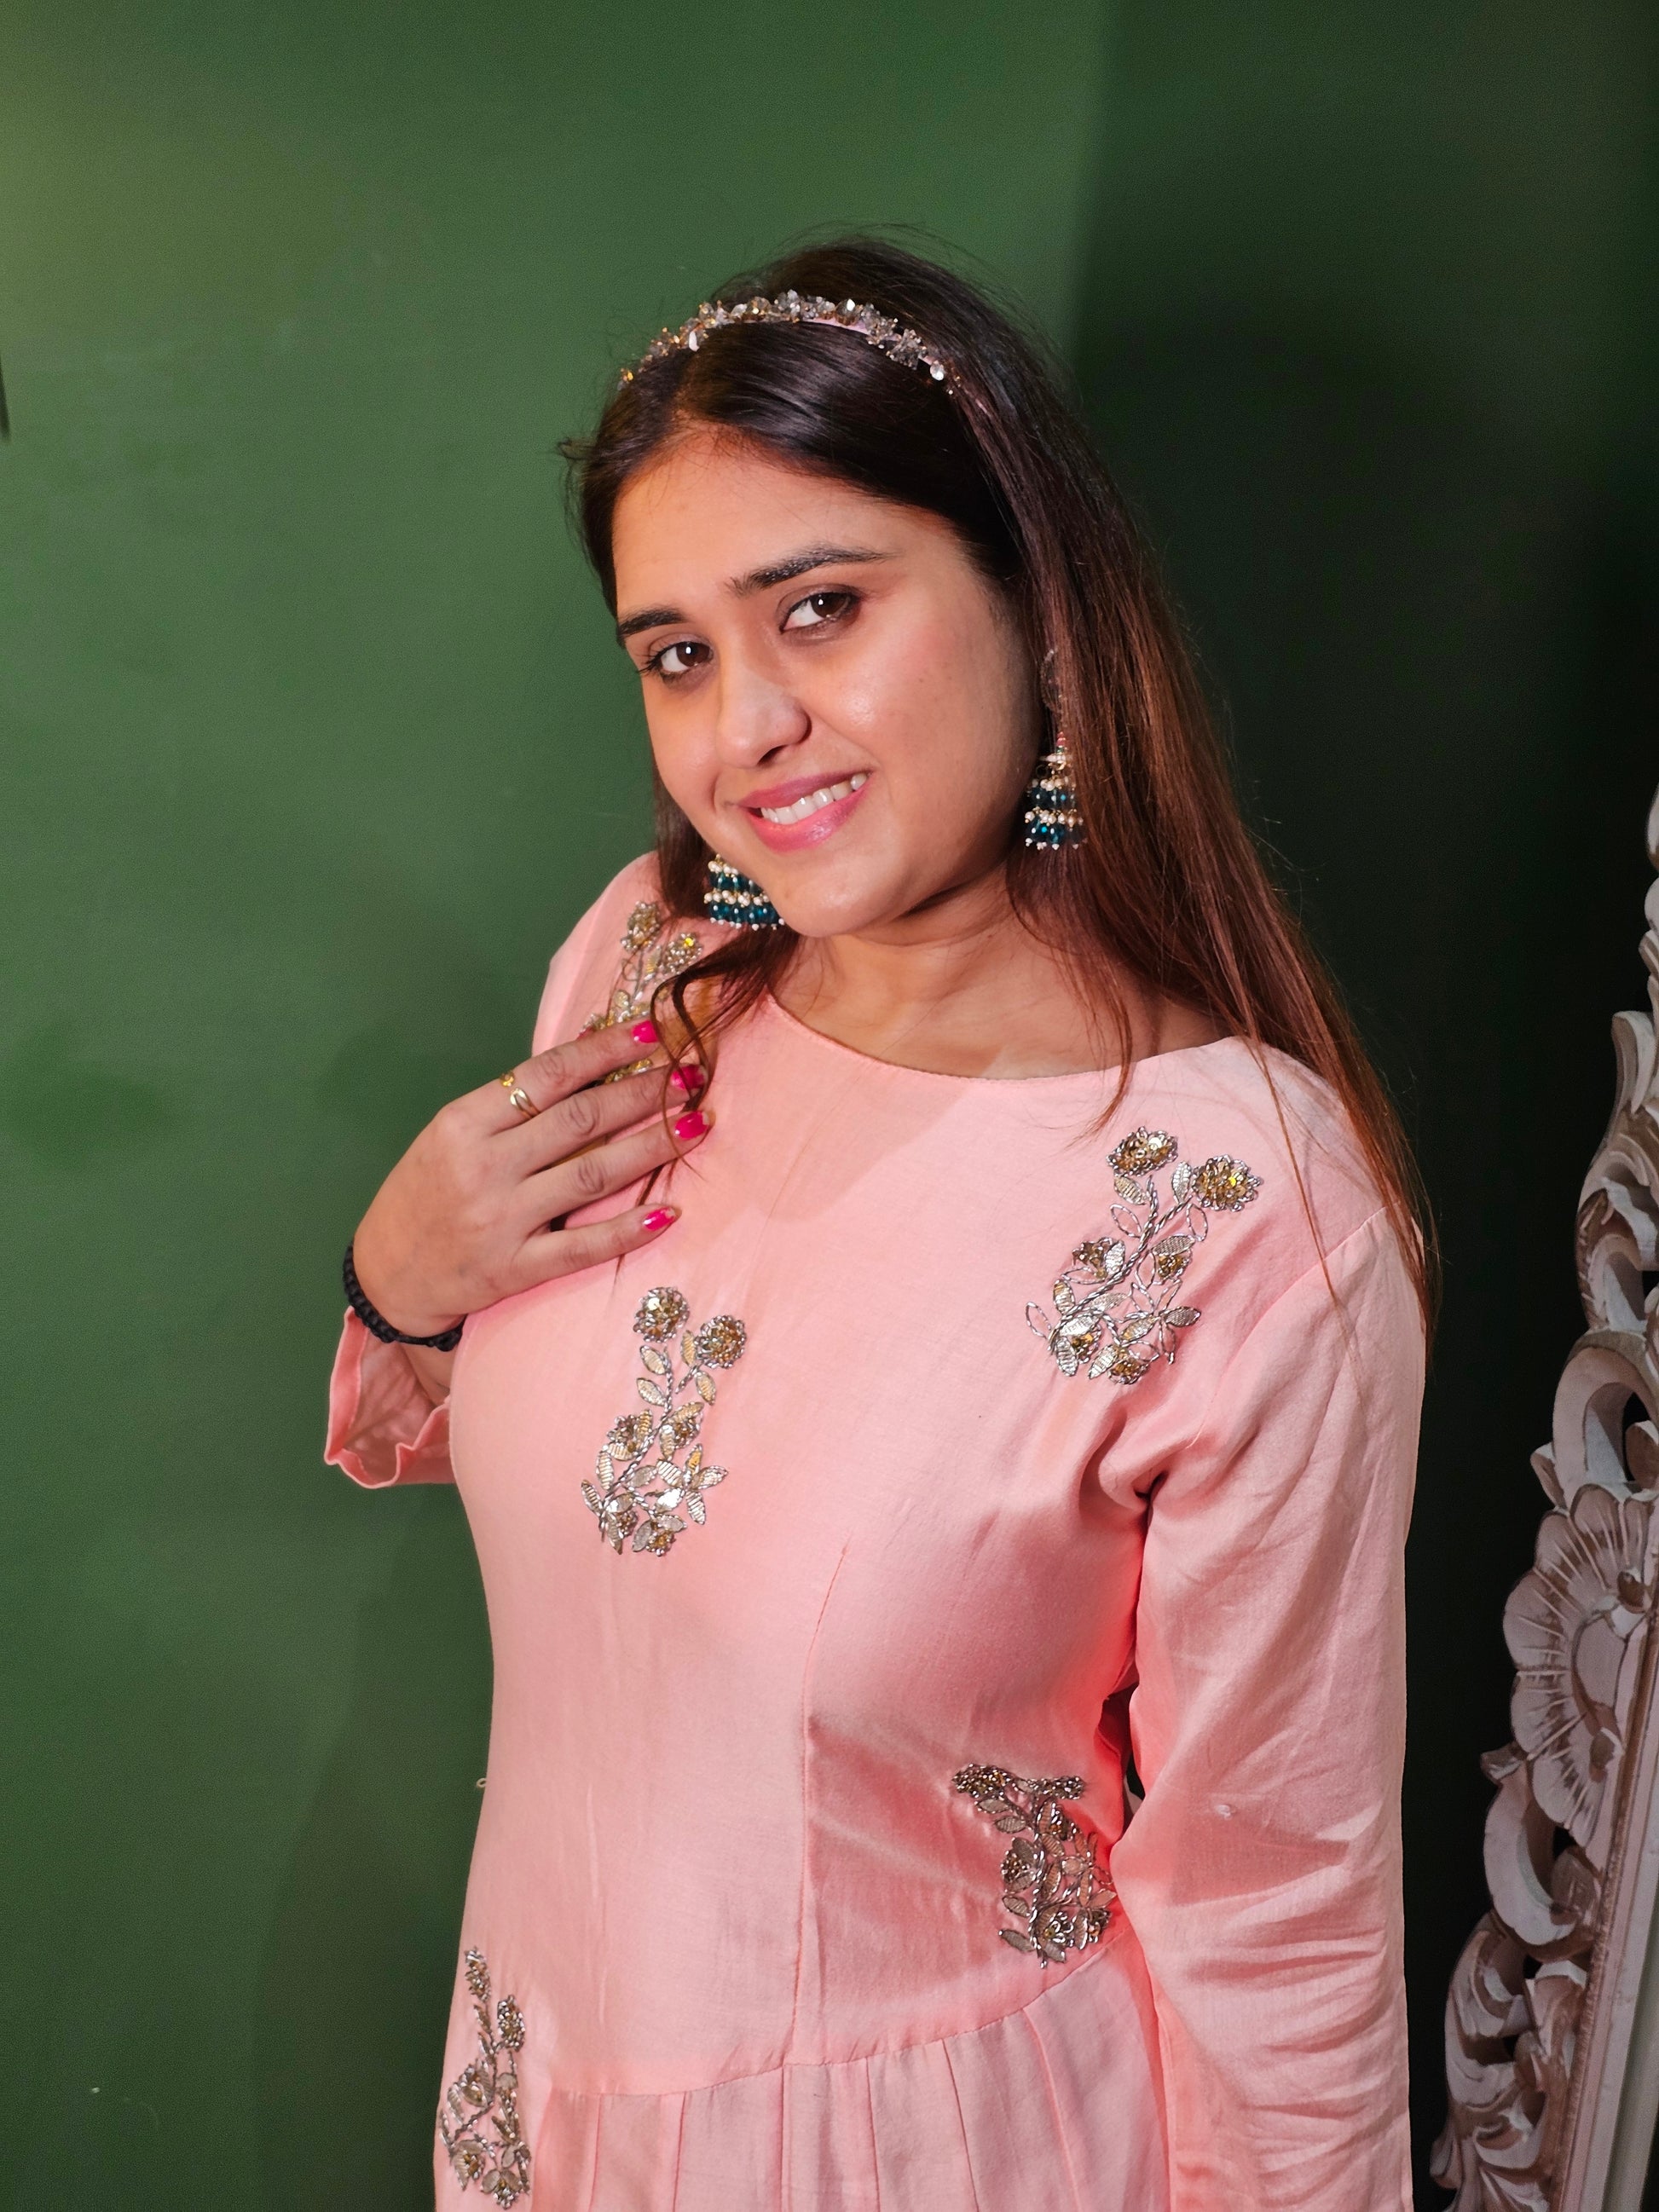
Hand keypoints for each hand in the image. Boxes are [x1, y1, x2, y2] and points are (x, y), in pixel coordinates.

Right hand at [350, 1019, 707, 1340]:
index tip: (652, 1031)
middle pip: (579, 1121)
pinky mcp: (515, 1269)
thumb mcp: (453, 1134)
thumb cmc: (426, 1193)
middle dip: (644, 1093)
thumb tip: (588, 1053)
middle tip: (693, 1074)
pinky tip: (668, 1211)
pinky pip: (582, 1247)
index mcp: (464, 1123)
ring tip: (697, 1123)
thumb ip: (514, 1103)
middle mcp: (484, 1168)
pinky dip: (627, 1229)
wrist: (386, 1274)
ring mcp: (501, 1221)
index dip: (605, 1051)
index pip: (548, 1075)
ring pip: (591, 1176)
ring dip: (651, 1147)